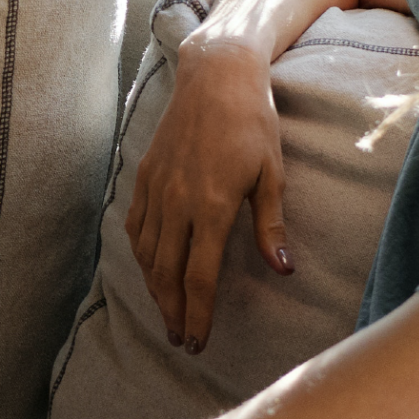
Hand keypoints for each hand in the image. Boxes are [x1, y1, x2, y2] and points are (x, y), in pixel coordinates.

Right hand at [126, 36, 291, 353]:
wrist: (215, 77)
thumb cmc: (252, 123)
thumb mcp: (272, 174)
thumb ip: (271, 225)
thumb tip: (283, 270)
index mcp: (212, 205)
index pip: (199, 277)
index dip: (197, 315)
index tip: (199, 341)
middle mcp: (177, 201)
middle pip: (167, 273)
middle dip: (172, 312)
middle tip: (181, 340)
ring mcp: (156, 188)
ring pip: (146, 253)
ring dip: (154, 289)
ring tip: (166, 313)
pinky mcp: (145, 175)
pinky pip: (135, 226)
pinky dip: (140, 255)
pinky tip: (149, 269)